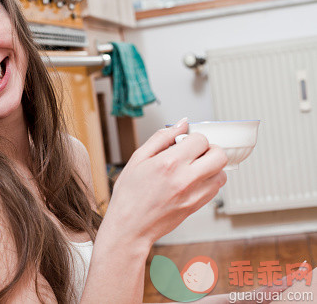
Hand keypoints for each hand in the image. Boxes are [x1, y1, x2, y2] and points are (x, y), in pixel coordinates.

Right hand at [103, 118, 227, 247]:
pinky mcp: (196, 206)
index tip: (184, 142)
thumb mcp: (137, 159)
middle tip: (195, 153)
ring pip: (222, 173)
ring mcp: (193, 194)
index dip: (193, 138)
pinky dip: (209, 182)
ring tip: (194, 168)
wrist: (130, 227)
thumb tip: (181, 124)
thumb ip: (161, 138)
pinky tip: (192, 182)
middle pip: (219, 155)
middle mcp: (185, 179)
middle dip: (210, 149)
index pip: (200, 140)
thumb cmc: (129, 195)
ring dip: (211, 167)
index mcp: (169, 163)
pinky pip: (215, 189)